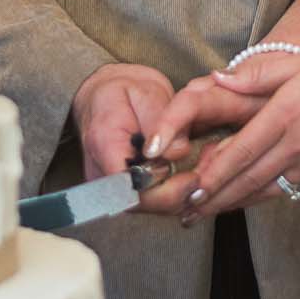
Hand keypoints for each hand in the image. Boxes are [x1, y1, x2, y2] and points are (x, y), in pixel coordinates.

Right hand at [70, 63, 193, 215]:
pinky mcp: (117, 190)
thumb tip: (180, 150)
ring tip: (196, 177)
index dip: (162, 190)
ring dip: (173, 198)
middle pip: (138, 203)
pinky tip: (184, 181)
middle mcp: (99, 171)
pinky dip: (167, 197)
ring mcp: (106, 185)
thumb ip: (163, 120)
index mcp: (103, 142)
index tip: (190, 177)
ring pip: (144, 207)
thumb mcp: (147, 92)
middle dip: (174, 197)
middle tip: (200, 179)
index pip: (128, 184)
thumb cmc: (124, 91)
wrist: (103, 97)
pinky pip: (144, 203)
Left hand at [166, 44, 299, 217]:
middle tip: (185, 214)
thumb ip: (260, 73)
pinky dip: (261, 194)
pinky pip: (286, 185)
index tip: (189, 189)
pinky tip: (246, 198)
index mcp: (288, 113)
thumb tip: (219, 78)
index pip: (242, 151)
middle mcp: (298, 143)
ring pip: (266, 188)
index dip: (213, 174)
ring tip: (206, 213)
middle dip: (214, 199)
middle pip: (248, 179)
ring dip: (234, 203)